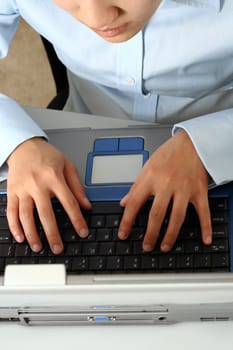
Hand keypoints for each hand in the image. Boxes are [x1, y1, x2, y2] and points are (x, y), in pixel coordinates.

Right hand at [6, 137, 90, 253]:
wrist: (24, 146)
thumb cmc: (47, 155)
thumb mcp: (67, 166)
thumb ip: (77, 186)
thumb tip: (86, 205)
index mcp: (54, 177)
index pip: (69, 203)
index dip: (77, 219)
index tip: (82, 232)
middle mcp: (38, 184)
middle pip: (46, 213)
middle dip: (53, 234)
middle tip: (58, 248)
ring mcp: (23, 189)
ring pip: (26, 215)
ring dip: (32, 234)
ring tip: (38, 247)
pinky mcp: (12, 192)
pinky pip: (11, 212)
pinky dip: (14, 226)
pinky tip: (20, 237)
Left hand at [118, 130, 211, 251]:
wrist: (192, 142)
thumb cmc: (169, 153)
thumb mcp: (147, 167)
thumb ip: (135, 187)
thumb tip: (124, 202)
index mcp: (150, 178)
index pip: (134, 204)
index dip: (126, 221)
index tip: (123, 234)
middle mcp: (166, 184)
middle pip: (156, 215)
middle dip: (150, 234)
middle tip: (146, 246)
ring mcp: (184, 189)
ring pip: (177, 217)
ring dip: (170, 235)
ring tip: (165, 246)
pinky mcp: (199, 191)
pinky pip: (203, 212)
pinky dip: (206, 227)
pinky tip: (205, 240)